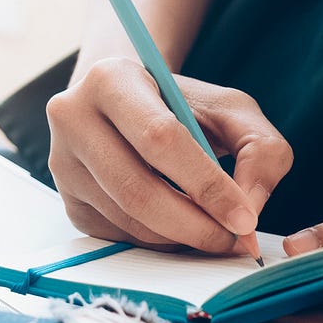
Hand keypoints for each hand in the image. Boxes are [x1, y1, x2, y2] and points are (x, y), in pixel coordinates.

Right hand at [47, 58, 291, 252]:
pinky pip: (117, 235)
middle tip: (233, 240)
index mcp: (110, 80)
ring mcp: (62, 163)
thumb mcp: (231, 110)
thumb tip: (248, 209)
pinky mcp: (67, 200)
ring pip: (127, 219)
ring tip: (213, 231)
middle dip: (194, 225)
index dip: (206, 184)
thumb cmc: (181, 106)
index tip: (245, 219)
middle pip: (136, 189)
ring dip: (179, 238)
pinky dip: (158, 241)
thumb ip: (261, 149)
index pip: (159, 139)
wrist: (126, 106)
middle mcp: (72, 118)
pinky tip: (179, 226)